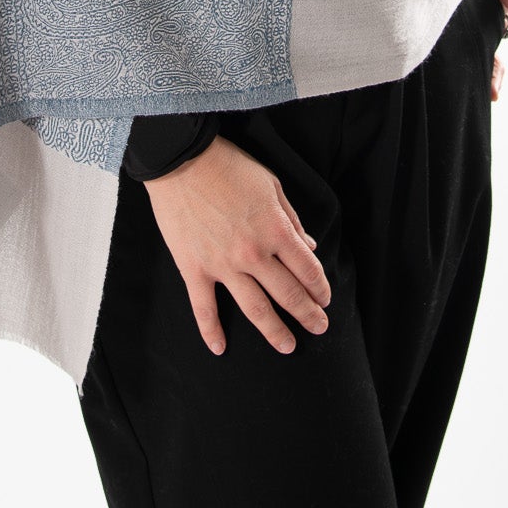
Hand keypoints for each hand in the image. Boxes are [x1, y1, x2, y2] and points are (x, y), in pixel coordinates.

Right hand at [142, 135, 331, 358]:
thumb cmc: (229, 166)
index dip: (321, 288)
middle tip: (319, 328)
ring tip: (288, 346)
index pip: (308, 269)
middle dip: (308, 314)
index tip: (325, 299)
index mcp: (276, 230)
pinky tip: (220, 348)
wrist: (181, 158)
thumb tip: (308, 246)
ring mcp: (223, 265)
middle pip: (288, 294)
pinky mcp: (194, 269)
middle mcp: (254, 254)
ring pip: (255, 310)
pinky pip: (204, 308)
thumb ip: (291, 219)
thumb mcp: (271, 185)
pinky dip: (211, 331)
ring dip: (275, 332)